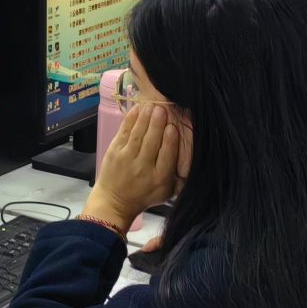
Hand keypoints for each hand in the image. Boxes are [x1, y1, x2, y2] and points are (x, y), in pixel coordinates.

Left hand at [89, 102, 188, 225]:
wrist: (115, 201)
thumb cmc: (145, 194)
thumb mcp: (167, 191)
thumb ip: (178, 176)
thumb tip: (192, 156)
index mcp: (160, 178)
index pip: (167, 157)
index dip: (170, 141)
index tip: (174, 127)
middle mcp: (143, 168)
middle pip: (151, 143)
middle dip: (157, 125)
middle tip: (163, 109)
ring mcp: (127, 159)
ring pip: (137, 135)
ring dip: (145, 119)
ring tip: (152, 105)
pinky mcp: (114, 151)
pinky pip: (123, 132)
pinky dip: (130, 120)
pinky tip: (137, 109)